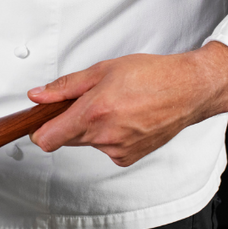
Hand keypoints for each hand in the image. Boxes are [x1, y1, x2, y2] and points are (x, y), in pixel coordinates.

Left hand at [27, 42, 227, 166]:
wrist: (189, 90)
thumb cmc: (152, 76)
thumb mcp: (102, 70)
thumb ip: (65, 87)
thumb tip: (38, 96)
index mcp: (93, 113)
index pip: (47, 139)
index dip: (39, 130)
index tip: (40, 121)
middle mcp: (104, 136)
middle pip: (66, 139)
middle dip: (68, 122)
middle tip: (86, 101)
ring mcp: (117, 150)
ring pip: (87, 142)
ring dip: (92, 128)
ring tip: (115, 106)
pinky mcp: (128, 158)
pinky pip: (106, 148)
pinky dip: (109, 136)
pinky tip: (126, 119)